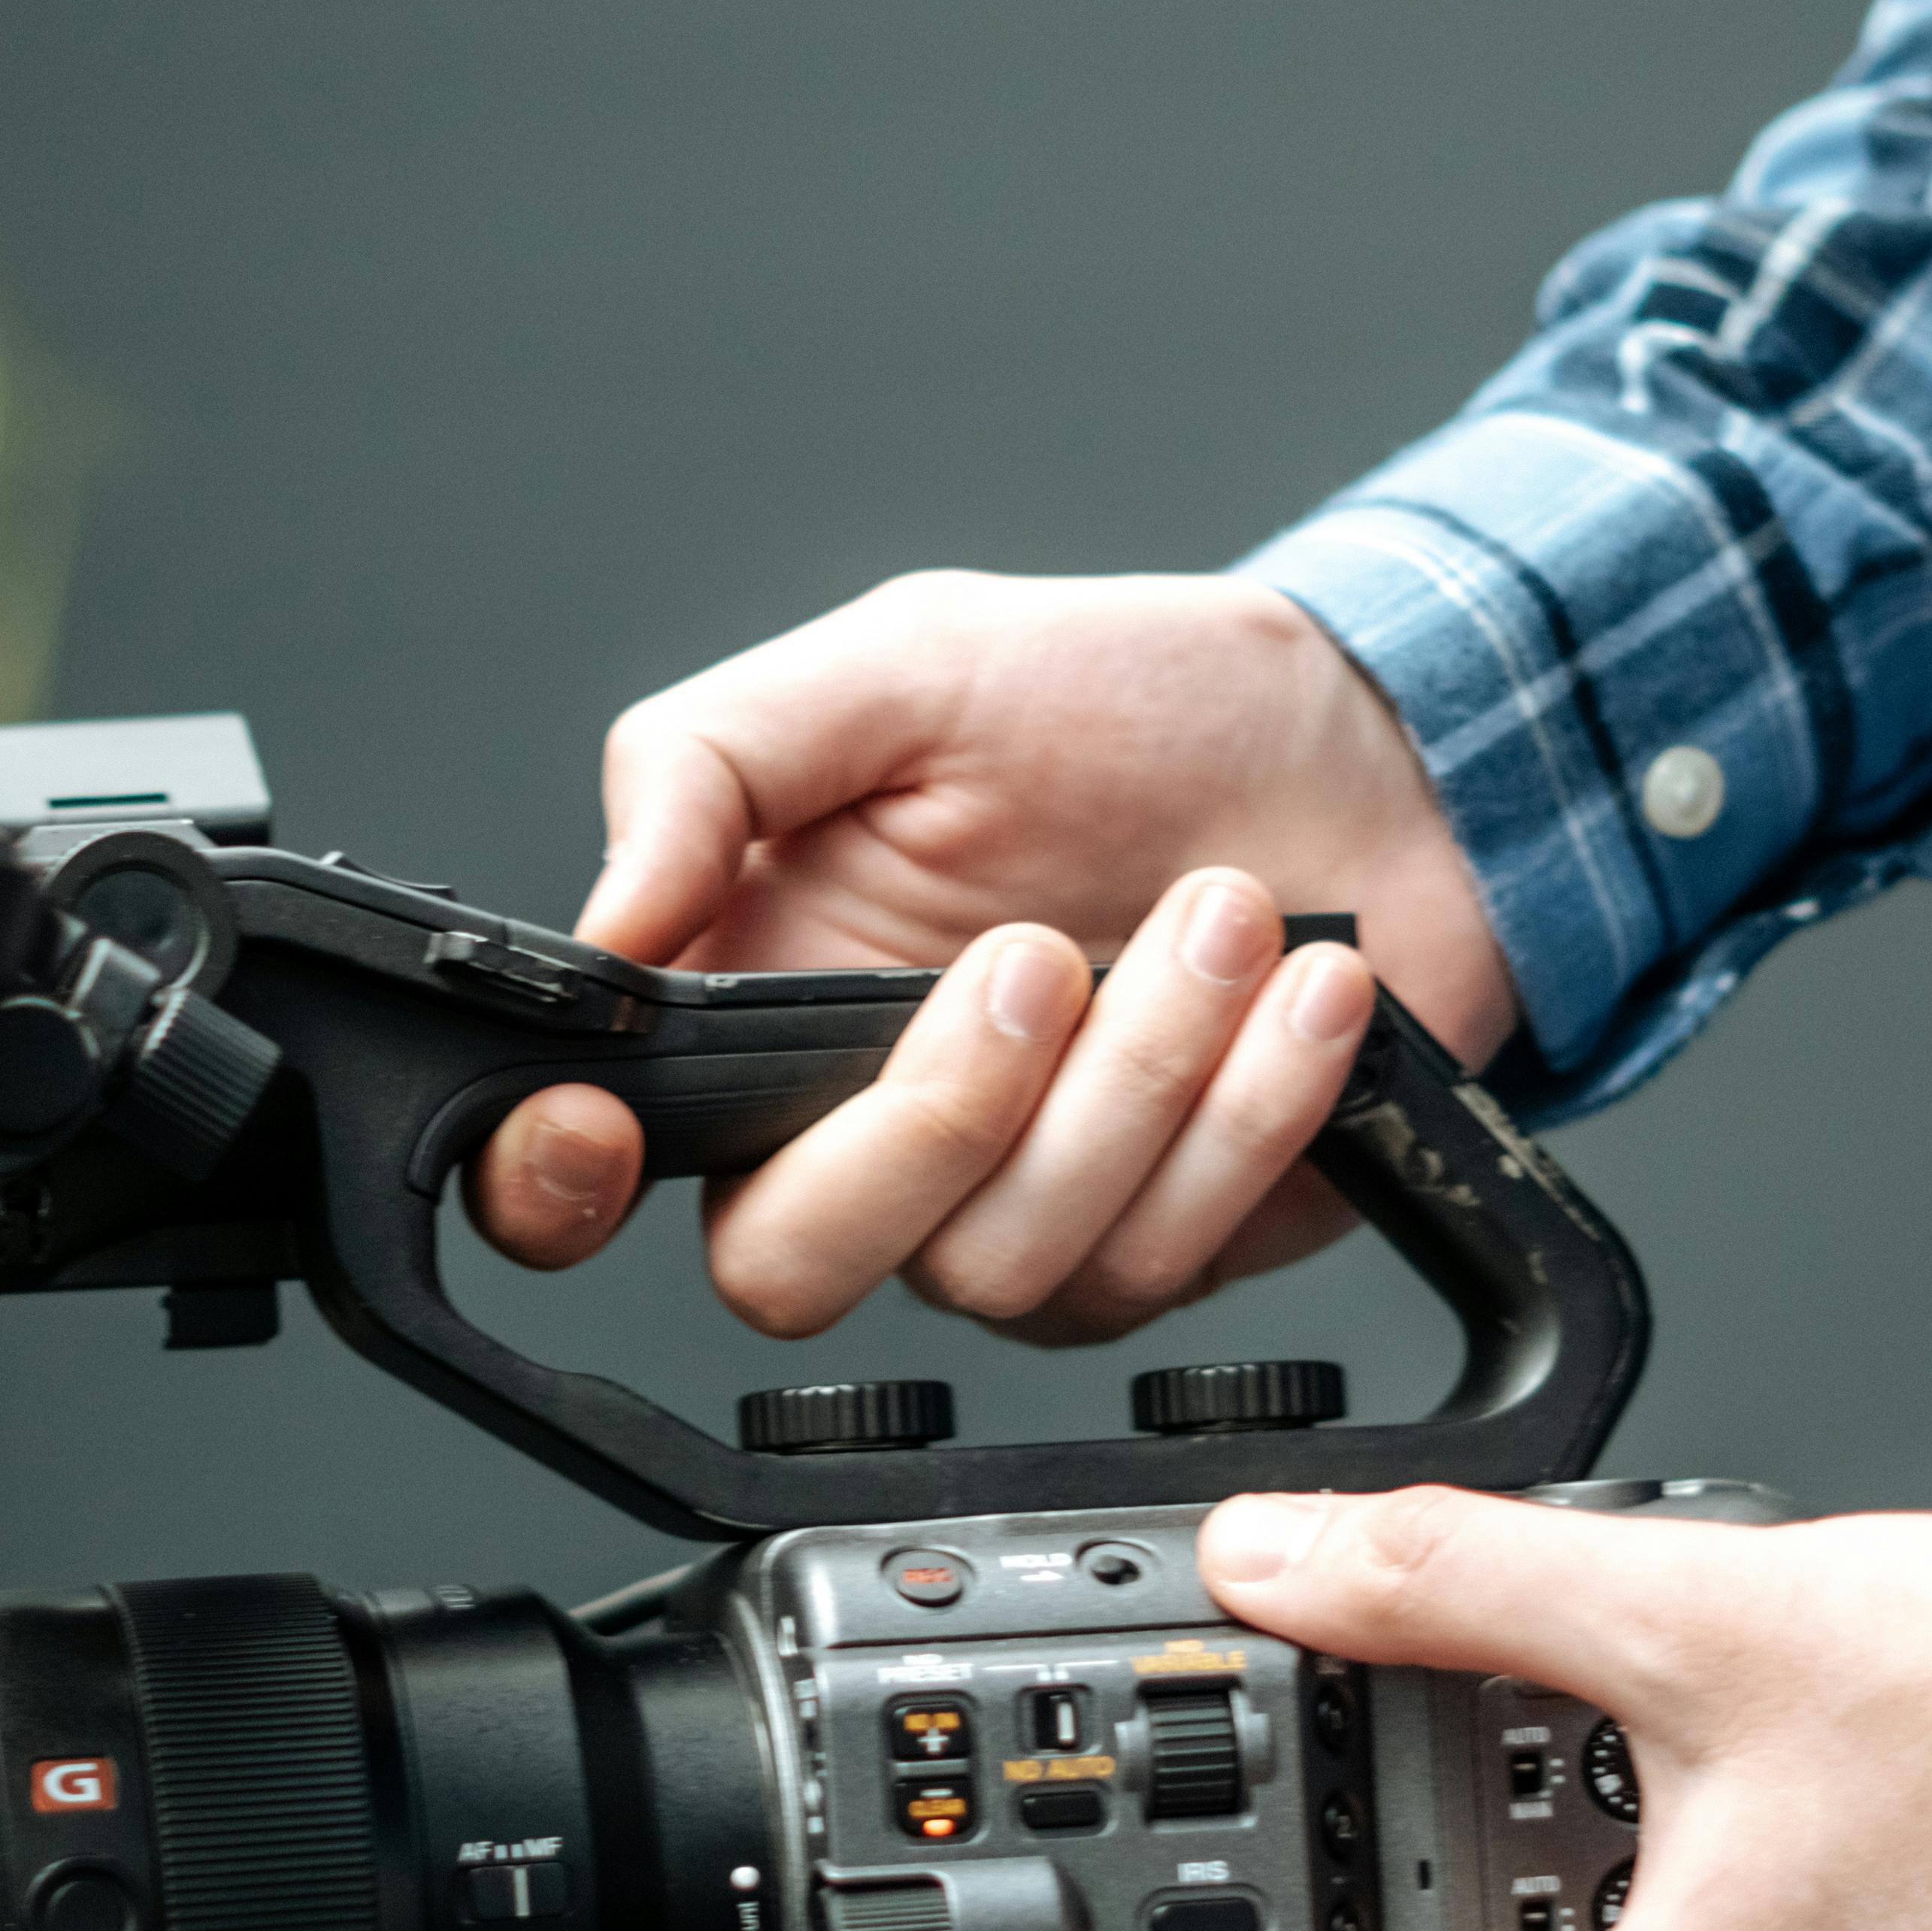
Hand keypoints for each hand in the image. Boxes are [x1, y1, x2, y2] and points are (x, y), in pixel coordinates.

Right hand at [469, 573, 1512, 1343]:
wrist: (1372, 749)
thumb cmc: (1134, 702)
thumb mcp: (906, 664)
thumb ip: (712, 764)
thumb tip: (605, 924)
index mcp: (752, 1007)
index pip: (585, 1170)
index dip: (558, 1188)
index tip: (609, 1126)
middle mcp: (862, 1138)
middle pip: (788, 1266)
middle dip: (929, 1118)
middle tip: (1042, 954)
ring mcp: (1008, 1215)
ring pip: (999, 1263)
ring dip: (1138, 1074)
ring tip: (1226, 908)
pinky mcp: (1155, 1251)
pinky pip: (1158, 1254)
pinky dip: (1249, 1105)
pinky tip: (1303, 983)